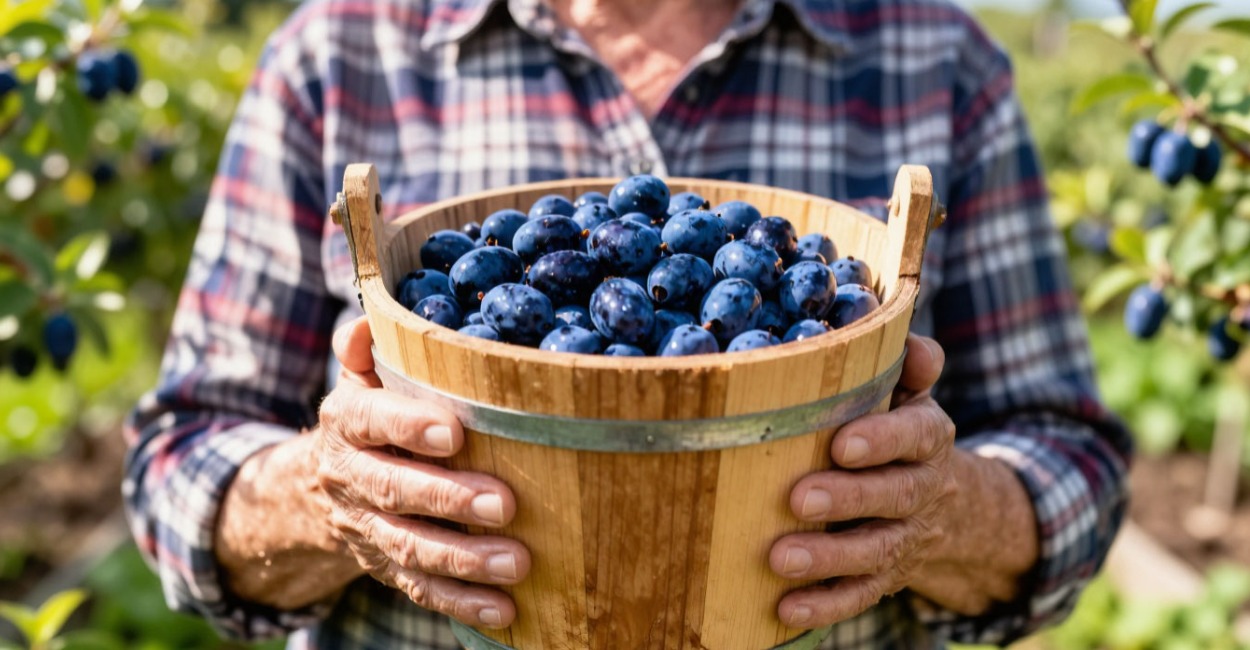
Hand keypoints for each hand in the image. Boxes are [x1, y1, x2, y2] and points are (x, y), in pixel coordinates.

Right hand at [314, 317, 530, 627]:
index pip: (371, 420)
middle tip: (505, 503)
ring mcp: (365, 530)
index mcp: (346, 423)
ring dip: (464, 559)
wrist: (317, 488)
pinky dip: (461, 603)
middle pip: (394, 492)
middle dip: (449, 500)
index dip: (407, 427)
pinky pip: (420, 589)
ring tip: (517, 562)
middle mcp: (350, 478)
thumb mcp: (360, 379)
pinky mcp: (384, 568)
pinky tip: (505, 610)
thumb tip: (370, 322)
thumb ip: (366, 350)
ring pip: (409, 547)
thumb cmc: (368, 418)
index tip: (454, 432)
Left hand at [769, 333, 956, 627]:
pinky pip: (860, 596)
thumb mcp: (910, 395)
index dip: (884, 440)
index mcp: (929, 438)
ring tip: (780, 558)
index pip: (916, 436)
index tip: (843, 442)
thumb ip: (907, 366)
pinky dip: (825, 605)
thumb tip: (899, 333)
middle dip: (848, 499)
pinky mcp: (886, 577)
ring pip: (875, 552)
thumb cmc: (901, 433)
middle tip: (799, 498)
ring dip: (829, 558)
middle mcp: (923, 491)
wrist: (947, 507)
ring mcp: (906, 539)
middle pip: (895, 497)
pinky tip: (785, 609)